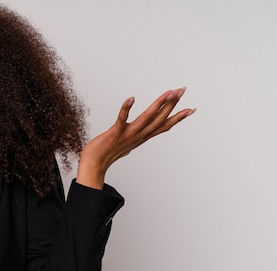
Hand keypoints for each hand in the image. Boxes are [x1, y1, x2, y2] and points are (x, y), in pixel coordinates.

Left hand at [76, 87, 194, 188]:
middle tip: (182, 90)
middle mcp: (138, 136)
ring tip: (168, 92)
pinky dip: (126, 109)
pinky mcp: (114, 133)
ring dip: (159, 104)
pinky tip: (131, 98)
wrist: (94, 164)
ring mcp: (127, 134)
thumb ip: (136, 135)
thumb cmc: (107, 152)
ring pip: (147, 118)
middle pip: (159, 118)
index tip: (191, 109)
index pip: (164, 126)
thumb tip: (143, 131)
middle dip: (172, 104)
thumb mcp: (128, 142)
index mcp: (142, 137)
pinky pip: (122, 119)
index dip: (178, 118)